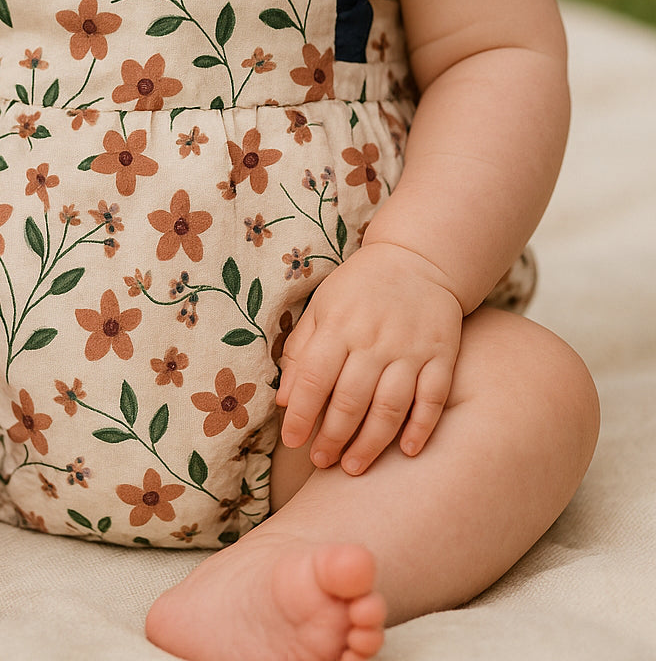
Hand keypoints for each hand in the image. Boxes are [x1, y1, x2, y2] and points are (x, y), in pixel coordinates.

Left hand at [276, 242, 462, 474]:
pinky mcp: (441, 355)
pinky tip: (406, 451)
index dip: (302, 414)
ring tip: (353, 466)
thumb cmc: (359, 288)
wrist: (418, 259)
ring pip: (390, 406)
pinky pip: (433, 398)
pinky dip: (421, 427)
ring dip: (371, 443)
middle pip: (352, 399)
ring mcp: (410, 348)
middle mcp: (374, 338)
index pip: (315, 377)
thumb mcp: (321, 308)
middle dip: (333, 437)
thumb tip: (285, 402)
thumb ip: (300, 352)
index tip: (292, 442)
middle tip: (322, 462)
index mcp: (339, 324)